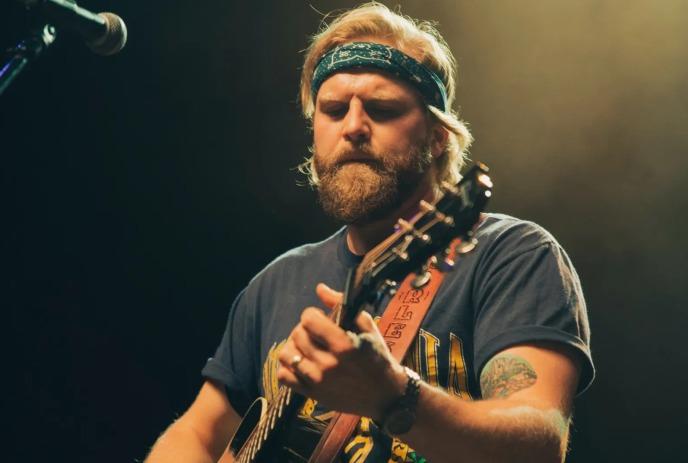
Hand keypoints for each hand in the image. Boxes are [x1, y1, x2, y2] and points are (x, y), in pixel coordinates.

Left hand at [277, 283, 406, 420]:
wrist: (386, 396)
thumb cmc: (378, 358)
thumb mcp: (368, 327)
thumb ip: (342, 305)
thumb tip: (320, 288)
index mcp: (344, 345)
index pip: (309, 319)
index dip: (313, 315)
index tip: (320, 319)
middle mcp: (328, 364)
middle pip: (297, 334)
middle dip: (304, 328)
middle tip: (316, 333)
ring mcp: (318, 381)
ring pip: (287, 354)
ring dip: (294, 346)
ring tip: (307, 347)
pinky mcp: (312, 394)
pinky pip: (284, 376)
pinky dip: (288, 367)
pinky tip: (301, 362)